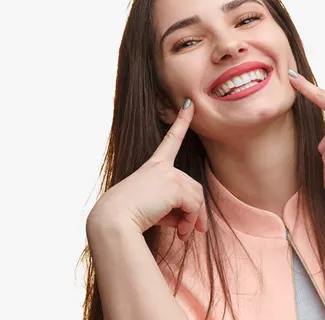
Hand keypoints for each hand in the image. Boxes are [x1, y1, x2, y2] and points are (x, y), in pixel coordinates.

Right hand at [87, 99, 206, 240]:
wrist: (113, 222)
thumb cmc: (129, 217)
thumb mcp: (154, 209)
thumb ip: (174, 208)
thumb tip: (193, 224)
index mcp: (153, 166)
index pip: (170, 140)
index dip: (182, 121)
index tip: (189, 104)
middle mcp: (162, 167)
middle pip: (193, 187)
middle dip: (195, 211)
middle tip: (189, 232)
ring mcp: (168, 174)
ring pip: (196, 197)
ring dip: (193, 219)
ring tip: (184, 235)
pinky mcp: (174, 186)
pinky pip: (193, 205)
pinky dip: (191, 221)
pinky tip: (181, 233)